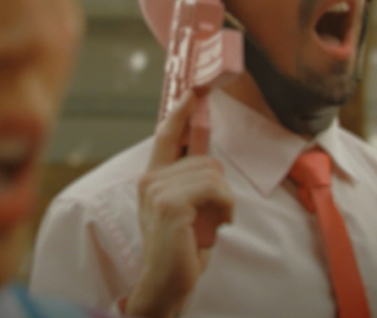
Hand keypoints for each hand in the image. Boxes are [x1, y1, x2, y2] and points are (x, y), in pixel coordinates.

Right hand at [125, 92, 233, 317]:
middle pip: (205, 160)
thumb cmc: (180, 249)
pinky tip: (218, 225)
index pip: (165, 137)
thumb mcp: (185, 209)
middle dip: (219, 188)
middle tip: (212, 215)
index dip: (180, 114)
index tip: (192, 93)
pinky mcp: (169, 204)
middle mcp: (150, 180)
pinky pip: (215, 188)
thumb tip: (208, 160)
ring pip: (212, 173)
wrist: (166, 283)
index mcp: (152, 179)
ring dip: (224, 200)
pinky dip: (226, 207)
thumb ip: (190, 182)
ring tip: (214, 222)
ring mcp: (157, 191)